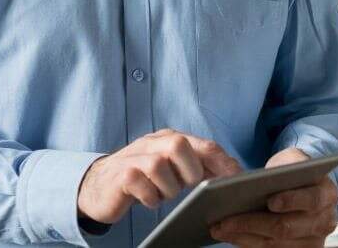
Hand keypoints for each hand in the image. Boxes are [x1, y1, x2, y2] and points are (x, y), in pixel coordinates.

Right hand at [77, 129, 240, 224]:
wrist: (99, 185)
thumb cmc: (144, 177)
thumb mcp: (173, 167)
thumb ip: (198, 165)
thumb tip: (231, 174)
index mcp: (172, 138)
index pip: (204, 145)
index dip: (223, 163)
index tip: (238, 180)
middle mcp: (153, 143)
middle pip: (180, 145)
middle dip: (191, 171)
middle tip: (188, 186)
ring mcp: (134, 157)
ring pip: (159, 165)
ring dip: (168, 187)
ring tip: (163, 193)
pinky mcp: (120, 176)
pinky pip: (139, 183)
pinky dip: (150, 197)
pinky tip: (149, 200)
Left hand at [210, 148, 337, 246]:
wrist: (308, 188)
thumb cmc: (296, 172)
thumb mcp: (294, 160)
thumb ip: (284, 166)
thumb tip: (258, 180)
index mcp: (327, 194)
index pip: (312, 199)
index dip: (292, 201)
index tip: (270, 201)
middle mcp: (323, 221)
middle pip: (286, 228)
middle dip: (252, 223)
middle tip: (224, 219)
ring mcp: (311, 242)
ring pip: (274, 244)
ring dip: (243, 237)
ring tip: (219, 228)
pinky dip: (246, 243)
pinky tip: (229, 234)